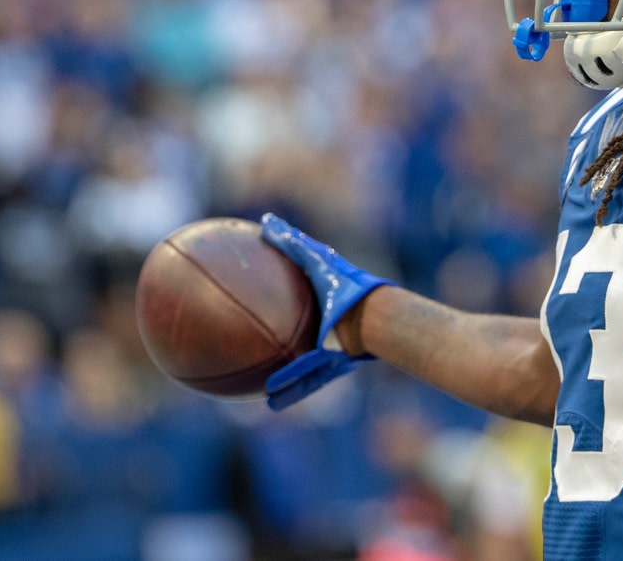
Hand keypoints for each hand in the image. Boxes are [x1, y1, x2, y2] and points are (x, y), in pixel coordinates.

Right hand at [260, 213, 394, 410]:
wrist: (371, 317)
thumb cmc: (345, 285)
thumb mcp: (315, 261)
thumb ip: (290, 242)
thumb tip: (267, 221)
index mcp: (314, 304)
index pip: (288, 303)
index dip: (273, 305)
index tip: (252, 305)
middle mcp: (319, 328)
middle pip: (292, 340)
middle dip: (277, 348)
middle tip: (251, 353)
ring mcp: (325, 349)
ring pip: (299, 369)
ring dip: (283, 380)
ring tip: (260, 389)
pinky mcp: (332, 367)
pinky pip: (309, 383)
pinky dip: (292, 392)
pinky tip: (272, 402)